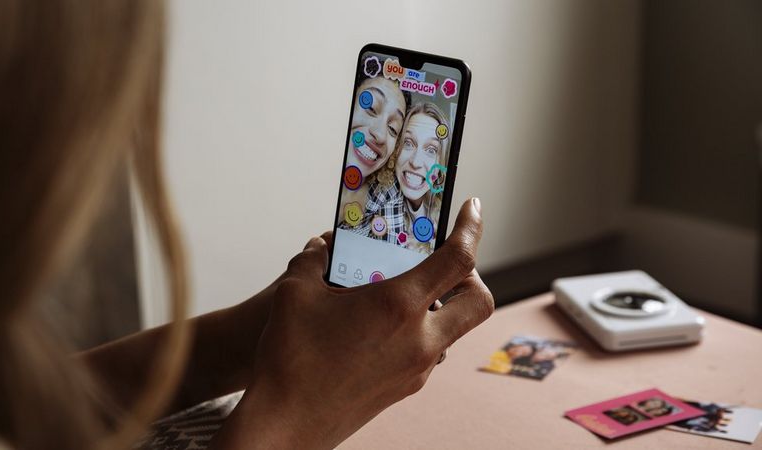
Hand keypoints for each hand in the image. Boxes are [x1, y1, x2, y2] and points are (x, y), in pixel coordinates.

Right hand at [213, 198, 493, 448]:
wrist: (285, 423)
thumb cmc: (289, 357)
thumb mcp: (294, 291)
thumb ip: (314, 259)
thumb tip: (322, 249)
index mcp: (398, 305)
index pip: (459, 259)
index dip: (471, 228)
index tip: (471, 208)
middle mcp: (420, 339)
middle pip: (479, 301)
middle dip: (473, 276)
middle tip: (446, 262)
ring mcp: (417, 368)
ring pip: (455, 330)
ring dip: (443, 306)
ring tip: (405, 294)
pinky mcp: (406, 388)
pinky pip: (430, 352)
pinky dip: (420, 331)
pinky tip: (381, 327)